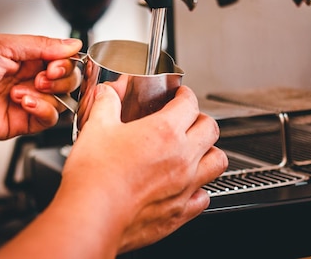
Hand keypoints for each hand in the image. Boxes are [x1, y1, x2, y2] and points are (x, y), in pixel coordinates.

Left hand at [0, 34, 81, 143]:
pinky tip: (25, 103)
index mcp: (26, 58)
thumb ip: (42, 44)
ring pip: (63, 99)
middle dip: (60, 79)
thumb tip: (72, 44)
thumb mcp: (4, 46)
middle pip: (68, 80)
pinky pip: (50, 119)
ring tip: (21, 92)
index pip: (62, 59)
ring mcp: (29, 101)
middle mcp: (30, 79)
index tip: (55, 64)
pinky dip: (44, 110)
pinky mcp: (25, 122)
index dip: (65, 63)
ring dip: (47, 94)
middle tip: (42, 78)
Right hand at [59, 84, 227, 253]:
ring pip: (218, 162)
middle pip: (211, 129)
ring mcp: (185, 186)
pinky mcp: (180, 212)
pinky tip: (188, 187)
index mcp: (165, 131)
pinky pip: (204, 197)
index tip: (181, 96)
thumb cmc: (95, 176)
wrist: (92, 216)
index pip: (190, 104)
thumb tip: (106, 94)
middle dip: (202, 119)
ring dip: (210, 152)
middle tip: (189, 120)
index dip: (186, 95)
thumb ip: (106, 104)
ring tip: (198, 150)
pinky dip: (200, 189)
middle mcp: (183, 157)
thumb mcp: (96, 128)